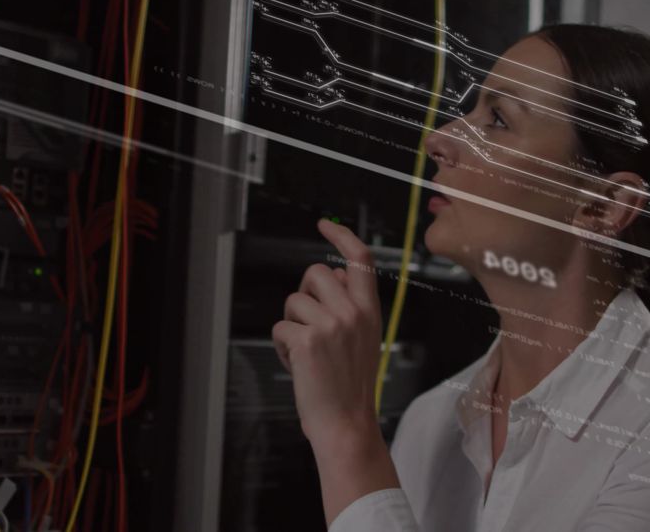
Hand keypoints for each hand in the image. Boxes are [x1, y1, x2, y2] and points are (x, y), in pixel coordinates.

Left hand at [272, 219, 383, 449]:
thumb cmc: (350, 386)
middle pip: (315, 272)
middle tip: (308, 322)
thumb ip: (349, 307)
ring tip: (305, 352)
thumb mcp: (363, 339)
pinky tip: (296, 364)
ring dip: (291, 325)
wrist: (347, 424)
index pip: (360, 258)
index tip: (324, 226)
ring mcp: (331, 325)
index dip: (341, 236)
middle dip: (304, 294)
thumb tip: (329, 277)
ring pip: (294, 300)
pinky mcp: (307, 341)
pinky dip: (282, 346)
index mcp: (369, 310)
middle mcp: (353, 312)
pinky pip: (280, 327)